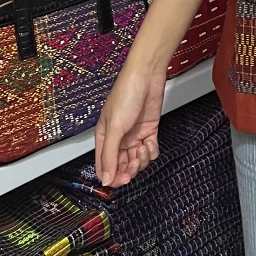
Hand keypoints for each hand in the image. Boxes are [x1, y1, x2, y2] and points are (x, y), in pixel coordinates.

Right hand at [94, 65, 165, 187]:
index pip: (105, 167)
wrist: (146, 76)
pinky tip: (150, 144)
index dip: (113, 177)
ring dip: (141, 160)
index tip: (122, 179)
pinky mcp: (149, 131)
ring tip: (142, 148)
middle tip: (134, 165)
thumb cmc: (126, 94)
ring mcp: (134, 135)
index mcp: (104, 138)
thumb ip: (110, 155)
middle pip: (122, 166)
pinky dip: (151, 151)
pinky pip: (150, 150)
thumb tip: (106, 180)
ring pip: (137, 160)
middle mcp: (119, 139)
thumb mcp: (115, 127)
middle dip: (129, 169)